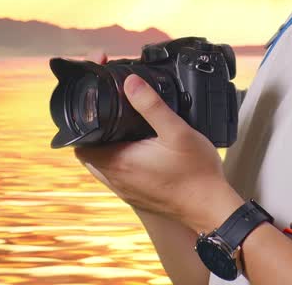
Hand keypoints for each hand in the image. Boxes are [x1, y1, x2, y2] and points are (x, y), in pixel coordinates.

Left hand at [73, 74, 243, 232]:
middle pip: (89, 153)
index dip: (83, 123)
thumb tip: (131, 83)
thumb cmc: (196, 173)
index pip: (81, 144)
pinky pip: (117, 175)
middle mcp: (116, 180)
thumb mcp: (177, 131)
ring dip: (107, 147)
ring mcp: (126, 191)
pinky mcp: (136, 197)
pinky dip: (120, 160)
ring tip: (125, 128)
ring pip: (103, 165)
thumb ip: (152, 106)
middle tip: (111, 114)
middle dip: (96, 132)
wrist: (211, 208)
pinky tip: (140, 149)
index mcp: (119, 162)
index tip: (95, 107)